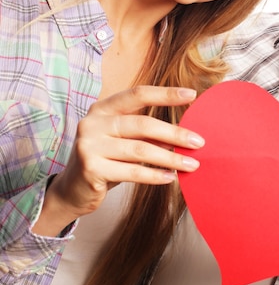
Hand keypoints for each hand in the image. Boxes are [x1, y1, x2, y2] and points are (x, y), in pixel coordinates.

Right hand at [34, 86, 203, 235]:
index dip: (165, 94)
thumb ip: (148, 134)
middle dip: (175, 133)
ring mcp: (89, 145)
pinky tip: (171, 177)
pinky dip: (155, 175)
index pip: (138, 94)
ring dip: (171, 158)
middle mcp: (93, 123)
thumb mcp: (125, 140)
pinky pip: (132, 171)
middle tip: (199, 142)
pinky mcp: (91, 168)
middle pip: (143, 124)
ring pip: (140, 150)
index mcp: (103, 108)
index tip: (192, 95)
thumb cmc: (106, 159)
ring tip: (192, 164)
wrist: (72, 190)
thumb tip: (186, 134)